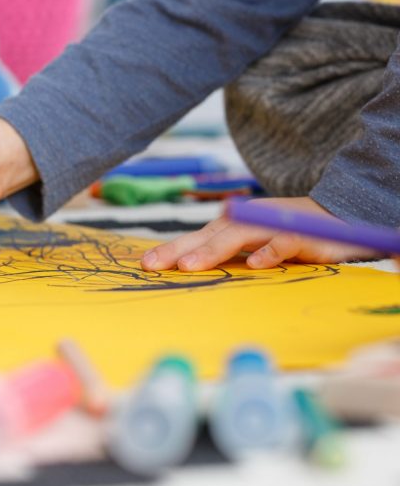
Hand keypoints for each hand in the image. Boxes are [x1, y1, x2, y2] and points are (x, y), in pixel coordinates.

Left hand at [141, 197, 375, 271]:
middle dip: (178, 249)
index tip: (145, 265)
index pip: (194, 239)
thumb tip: (185, 268)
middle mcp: (247, 222)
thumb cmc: (286, 234)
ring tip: (190, 266)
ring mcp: (272, 226)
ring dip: (214, 251)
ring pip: (239, 236)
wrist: (340, 216)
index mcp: (231, 227)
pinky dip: (271, 252)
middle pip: (207, 236)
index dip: (170, 250)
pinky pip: (285, 241)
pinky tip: (254, 265)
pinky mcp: (302, 234)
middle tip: (152, 266)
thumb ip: (223, 254)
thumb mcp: (250, 244)